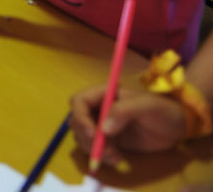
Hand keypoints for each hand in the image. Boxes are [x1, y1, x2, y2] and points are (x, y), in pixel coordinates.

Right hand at [70, 85, 186, 167]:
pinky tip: (117, 158)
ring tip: (115, 156)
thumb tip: (104, 128)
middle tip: (105, 150)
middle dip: (88, 138)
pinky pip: (94, 148)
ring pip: (83, 136)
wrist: (176, 128)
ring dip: (94, 149)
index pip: (79, 101)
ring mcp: (102, 124)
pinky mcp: (108, 139)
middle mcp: (99, 108)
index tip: (93, 135)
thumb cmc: (163, 111)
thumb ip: (125, 111)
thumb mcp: (147, 106)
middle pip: (77, 121)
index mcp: (104, 94)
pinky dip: (101, 156)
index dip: (81, 117)